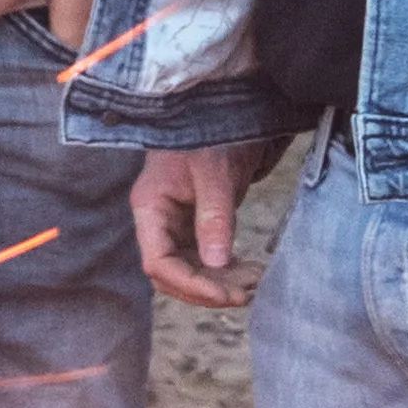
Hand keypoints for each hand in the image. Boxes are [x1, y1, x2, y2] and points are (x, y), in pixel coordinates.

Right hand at [133, 141, 277, 308]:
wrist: (223, 112)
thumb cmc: (212, 135)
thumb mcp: (215, 174)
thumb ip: (214, 217)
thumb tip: (215, 264)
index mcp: (151, 207)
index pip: (158, 262)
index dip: (190, 284)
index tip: (226, 294)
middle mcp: (158, 220)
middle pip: (172, 274)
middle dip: (207, 290)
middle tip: (247, 293)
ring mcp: (176, 224)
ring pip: (190, 271)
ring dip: (220, 284)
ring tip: (256, 283)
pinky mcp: (195, 224)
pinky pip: (205, 259)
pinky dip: (227, 271)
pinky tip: (251, 271)